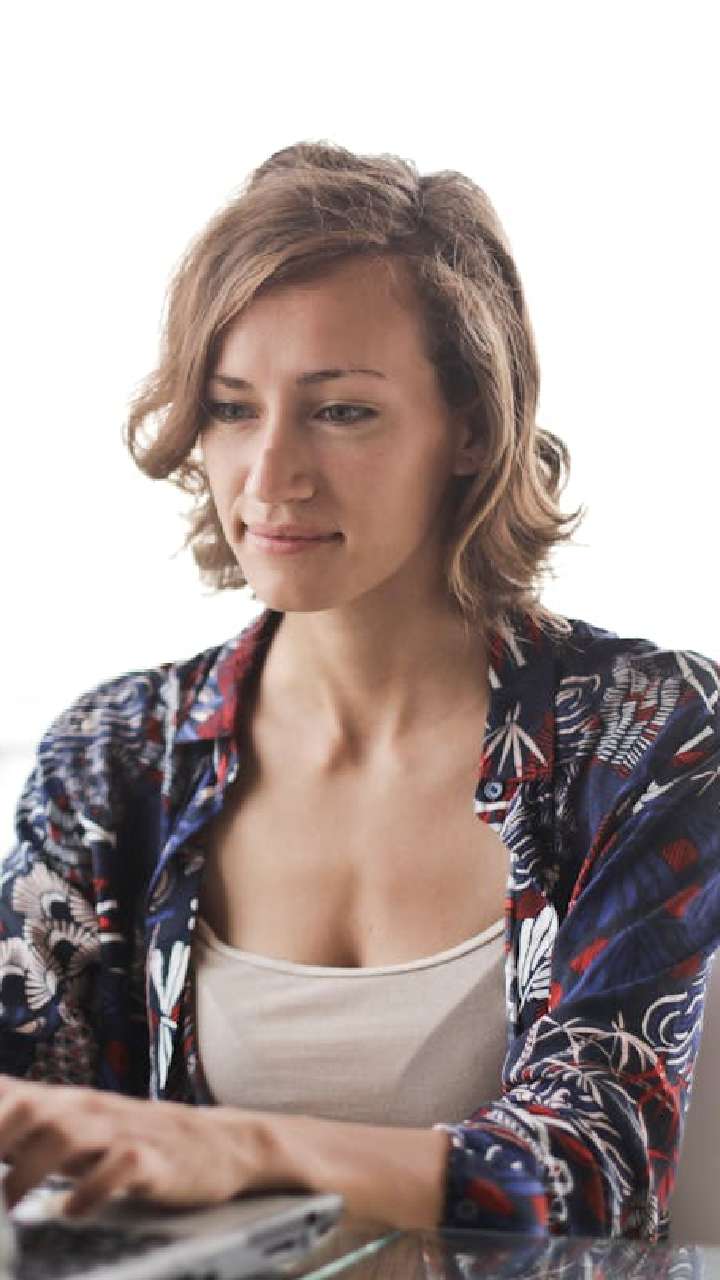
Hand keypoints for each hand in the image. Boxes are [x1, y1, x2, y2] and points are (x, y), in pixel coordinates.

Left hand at [0, 1075, 450, 1227]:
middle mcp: (92, 1109)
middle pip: (30, 1109)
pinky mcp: (153, 1159)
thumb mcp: (87, 1130)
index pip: (12, 1095)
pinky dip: (88, 1191)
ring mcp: (124, 1130)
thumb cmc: (141, 1143)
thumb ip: (38, 1131)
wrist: (224, 1143)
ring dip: (30, 1171)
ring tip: (13, 1206)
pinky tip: (71, 1211)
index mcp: (70, 1103)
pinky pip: (117, 1168)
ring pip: (67, 1135)